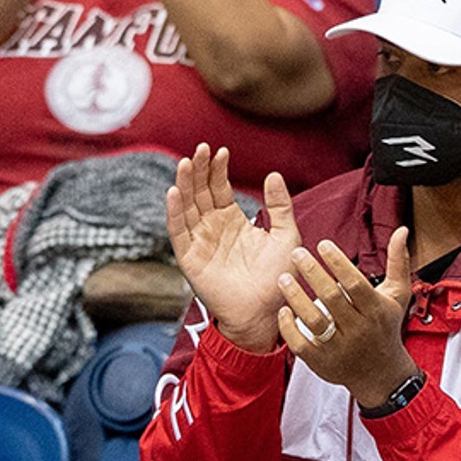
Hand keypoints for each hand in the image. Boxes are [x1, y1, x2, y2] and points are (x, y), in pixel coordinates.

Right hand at [166, 143, 298, 352]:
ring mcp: (200, 242)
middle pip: (200, 192)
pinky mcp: (190, 259)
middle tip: (201, 148)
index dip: (218, 169)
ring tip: (186, 163)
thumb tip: (274, 175)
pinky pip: (179, 232)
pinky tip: (174, 191)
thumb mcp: (286, 236)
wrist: (266, 312)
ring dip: (185, 184)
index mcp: (233, 221)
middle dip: (199, 170)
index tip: (222, 151)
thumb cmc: (278, 279)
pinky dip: (174, 212)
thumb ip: (281, 207)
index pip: (219, 188)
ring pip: (187, 207)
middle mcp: (213, 228)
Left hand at [277, 230, 419, 409]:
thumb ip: (397, 262)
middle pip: (331, 298)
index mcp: (375, 311)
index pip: (355, 284)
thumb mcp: (397, 296)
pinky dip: (289, 328)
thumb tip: (401, 230)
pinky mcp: (322, 363)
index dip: (338, 263)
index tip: (322, 244)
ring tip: (284, 278)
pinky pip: (301, 345)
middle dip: (312, 273)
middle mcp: (358, 330)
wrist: (381, 374)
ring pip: (314, 321)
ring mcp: (339, 348)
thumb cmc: (386, 328)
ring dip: (296, 298)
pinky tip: (283, 310)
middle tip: (297, 253)